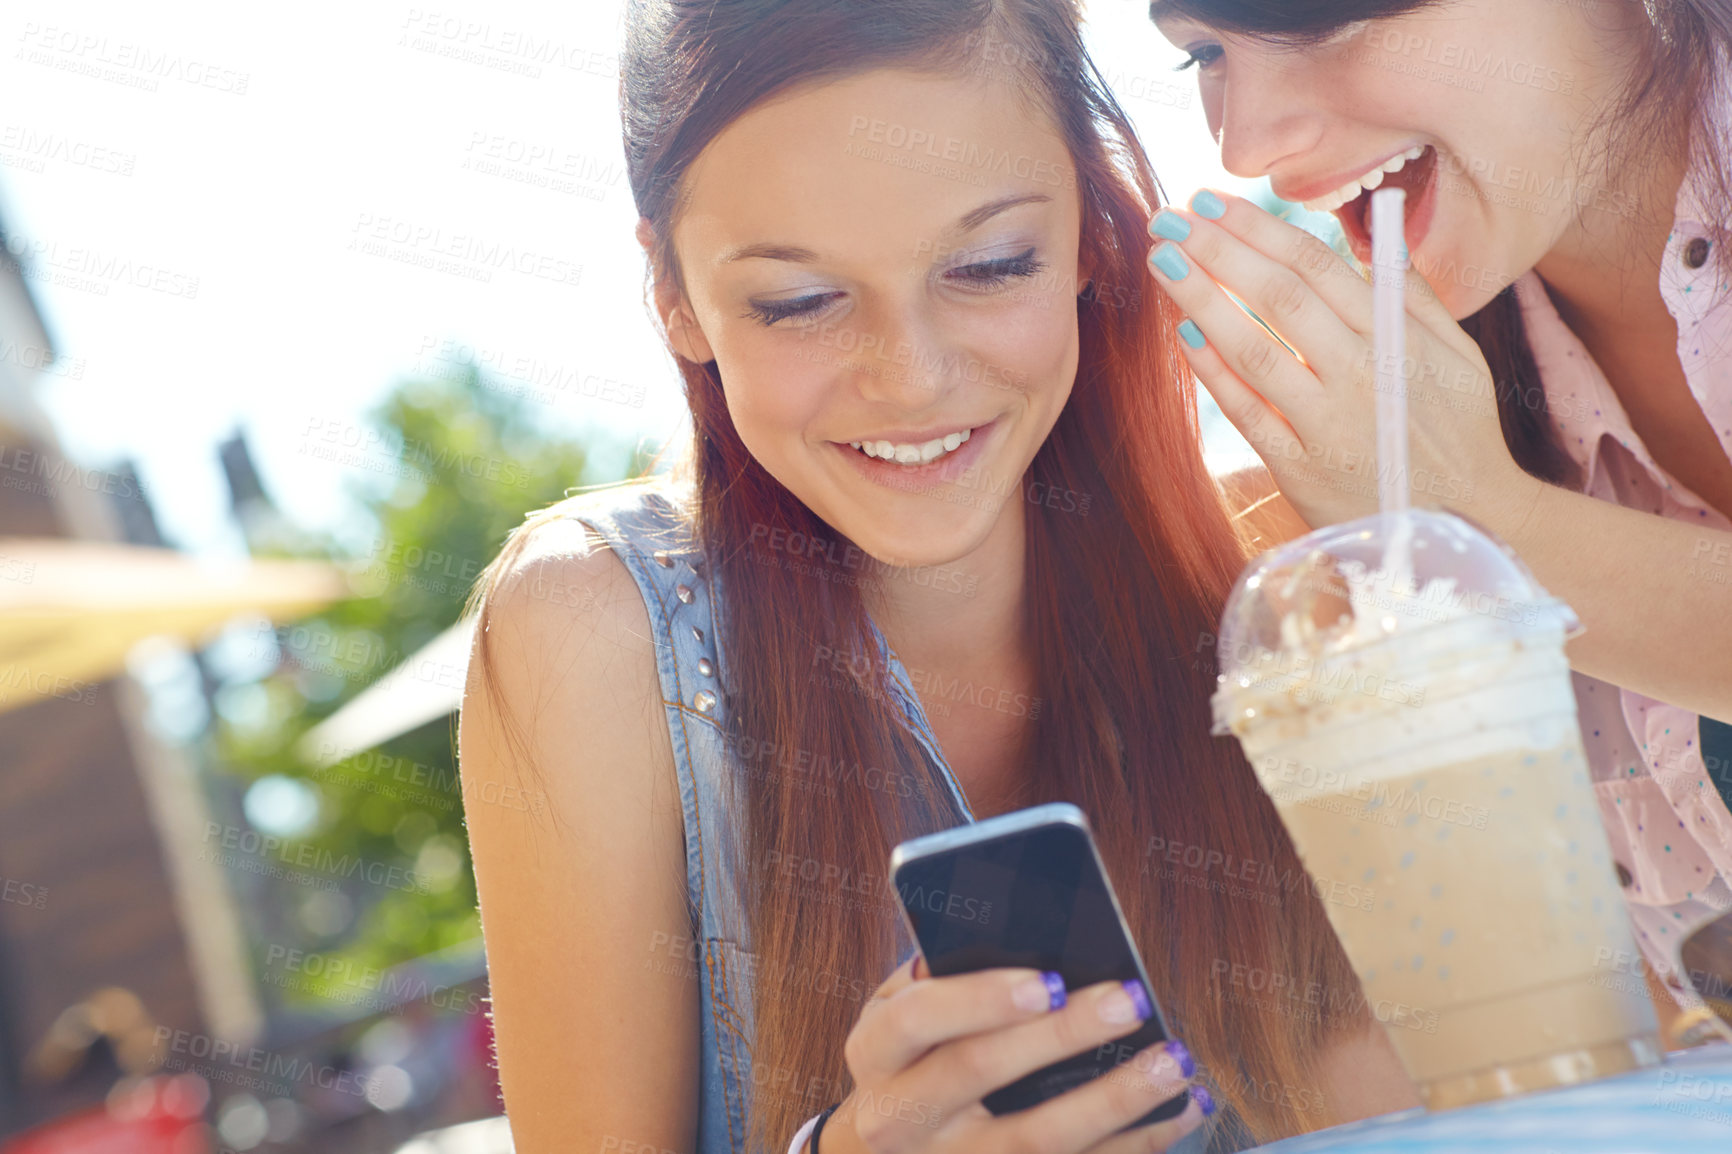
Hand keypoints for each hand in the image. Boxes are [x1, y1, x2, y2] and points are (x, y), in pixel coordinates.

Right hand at [821, 955, 1210, 1153]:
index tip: (1046, 979)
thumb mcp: (896, 1014)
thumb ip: (940, 975)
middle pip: (979, 1073)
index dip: (980, 999)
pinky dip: (1135, 1145)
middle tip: (1130, 1000)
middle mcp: (899, 1116)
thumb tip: (1022, 934)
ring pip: (1037, 1141)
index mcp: (875, 1053)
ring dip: (1115, 1101)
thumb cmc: (908, 1059)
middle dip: (1061, 1034)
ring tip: (1174, 1061)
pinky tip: (1180, 1110)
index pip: (918, 1019)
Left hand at [1143, 189, 1542, 533]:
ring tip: (1162, 261)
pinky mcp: (1302, 469)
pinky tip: (1184, 336)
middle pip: (1279, 297)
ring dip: (1202, 299)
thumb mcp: (1459, 356)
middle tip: (1169, 216)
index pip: (1316, 266)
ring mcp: (1329, 424)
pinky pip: (1248, 414)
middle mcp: (1362, 374)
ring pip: (1255, 349)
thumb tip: (1376, 234)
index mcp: (1398, 337)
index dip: (1258, 228)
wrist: (1470, 522)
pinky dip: (1214, 373)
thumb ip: (1414, 295)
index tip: (1213, 200)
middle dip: (1218, 249)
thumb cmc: (1461, 431)